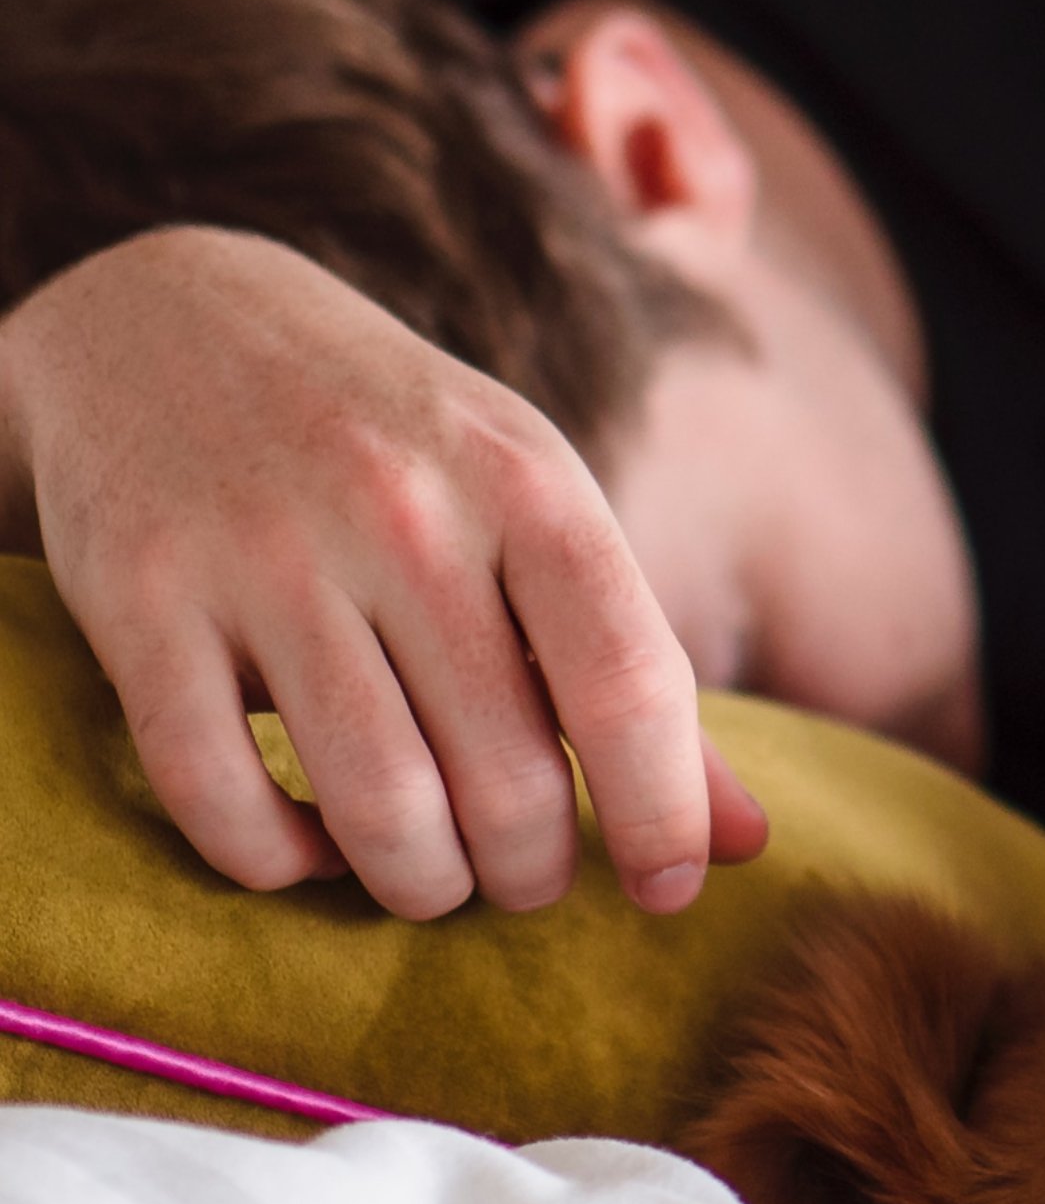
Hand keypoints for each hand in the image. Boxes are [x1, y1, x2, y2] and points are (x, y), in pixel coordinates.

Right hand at [0, 228, 766, 918]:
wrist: (175, 314)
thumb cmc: (404, 446)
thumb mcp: (539, 510)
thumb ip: (637, 672)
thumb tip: (747, 844)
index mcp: (529, 484)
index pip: (629, 684)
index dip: (663, 815)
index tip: (667, 889)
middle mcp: (403, 514)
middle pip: (507, 779)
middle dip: (531, 871)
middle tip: (524, 875)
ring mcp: (264, 555)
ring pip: (377, 809)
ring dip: (419, 885)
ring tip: (434, 874)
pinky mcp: (139, 602)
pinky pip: (221, 799)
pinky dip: (275, 860)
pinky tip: (307, 842)